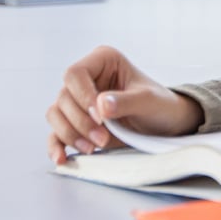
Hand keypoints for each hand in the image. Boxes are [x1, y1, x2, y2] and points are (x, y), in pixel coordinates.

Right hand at [45, 45, 203, 164]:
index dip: (83, 96)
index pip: (75, 74)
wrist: (165, 124)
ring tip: (92, 148)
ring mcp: (79, 101)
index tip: (100, 117)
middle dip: (81, 122)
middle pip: (64, 97)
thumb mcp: (149, 101)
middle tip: (102, 139)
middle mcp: (87, 78)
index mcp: (103, 61)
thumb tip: (101, 104)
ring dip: (71, 134)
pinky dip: (56, 146)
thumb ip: (127, 101)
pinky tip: (62, 159)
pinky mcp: (76, 123)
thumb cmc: (160, 105)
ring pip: (56, 115)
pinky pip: (55, 132)